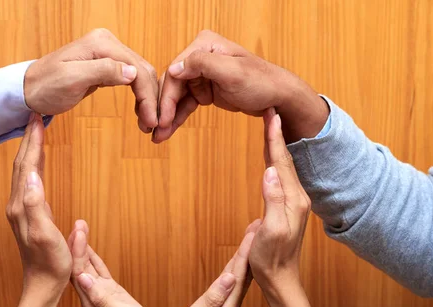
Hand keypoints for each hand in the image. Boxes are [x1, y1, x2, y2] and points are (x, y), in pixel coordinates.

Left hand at [4, 113, 72, 306]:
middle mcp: (17, 204)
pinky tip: (38, 162)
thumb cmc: (50, 263)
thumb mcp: (46, 235)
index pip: (26, 166)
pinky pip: (29, 181)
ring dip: (29, 149)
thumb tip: (33, 176)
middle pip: (21, 164)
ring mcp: (22, 209)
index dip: (32, 141)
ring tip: (36, 132)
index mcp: (22, 205)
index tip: (37, 118)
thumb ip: (37, 205)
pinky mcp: (29, 214)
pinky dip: (33, 164)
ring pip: (23, 171)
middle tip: (36, 116)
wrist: (43, 284)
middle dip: (28, 139)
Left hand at [25, 28, 158, 131]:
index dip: (148, 96)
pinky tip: (140, 111)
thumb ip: (102, 71)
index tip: (151, 120)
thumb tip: (132, 72)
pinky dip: (139, 95)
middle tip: (152, 125)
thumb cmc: (45, 86)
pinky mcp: (106, 66)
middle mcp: (108, 43)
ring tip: (147, 122)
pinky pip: (131, 79)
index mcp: (102, 43)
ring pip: (140, 75)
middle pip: (143, 70)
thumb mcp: (71, 79)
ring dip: (148, 99)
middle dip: (151, 98)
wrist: (29, 89)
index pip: (137, 68)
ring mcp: (108, 54)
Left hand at [68, 220, 160, 306]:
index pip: (79, 273)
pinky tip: (88, 246)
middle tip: (77, 223)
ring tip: (80, 227)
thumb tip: (84, 278)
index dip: (76, 252)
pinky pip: (98, 271)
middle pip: (79, 267)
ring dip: (83, 247)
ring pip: (87, 267)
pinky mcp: (109, 293)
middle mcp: (91, 298)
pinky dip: (93, 256)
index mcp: (92, 303)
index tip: (76, 233)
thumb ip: (103, 299)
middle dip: (76, 244)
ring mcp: (99, 295)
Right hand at [154, 30, 328, 142]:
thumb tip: (173, 69)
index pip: (176, 71)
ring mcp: (201, 73)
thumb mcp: (233, 72)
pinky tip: (167, 131)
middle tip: (154, 130)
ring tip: (158, 136)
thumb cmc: (261, 82)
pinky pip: (185, 104)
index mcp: (204, 45)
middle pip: (172, 84)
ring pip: (176, 97)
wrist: (278, 97)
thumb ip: (202, 65)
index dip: (166, 97)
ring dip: (167, 117)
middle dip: (163, 109)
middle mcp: (199, 56)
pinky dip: (177, 117)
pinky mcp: (204, 89)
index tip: (160, 118)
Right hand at [162, 230, 254, 306]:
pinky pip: (231, 280)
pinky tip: (238, 256)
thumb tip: (228, 277)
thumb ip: (210, 300)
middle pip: (244, 272)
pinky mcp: (220, 304)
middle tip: (258, 226)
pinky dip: (235, 264)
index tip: (253, 234)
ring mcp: (227, 305)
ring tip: (252, 234)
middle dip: (251, 248)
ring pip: (239, 274)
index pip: (239, 276)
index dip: (246, 254)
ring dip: (245, 254)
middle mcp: (231, 305)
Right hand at [247, 108, 310, 294]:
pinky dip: (274, 160)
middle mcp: (296, 197)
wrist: (279, 279)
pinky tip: (270, 158)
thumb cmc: (270, 259)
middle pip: (285, 160)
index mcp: (292, 200)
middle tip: (271, 111)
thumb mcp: (270, 231)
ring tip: (270, 127)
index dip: (274, 138)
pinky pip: (280, 176)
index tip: (271, 116)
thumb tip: (269, 171)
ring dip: (276, 145)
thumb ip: (272, 200)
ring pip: (283, 166)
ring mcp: (292, 202)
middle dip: (277, 135)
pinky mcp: (285, 207)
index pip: (281, 162)